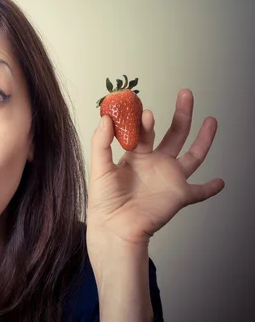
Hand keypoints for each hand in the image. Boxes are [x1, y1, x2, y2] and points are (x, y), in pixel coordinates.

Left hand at [86, 89, 224, 245]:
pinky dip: (211, 188)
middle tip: (185, 94)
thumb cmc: (103, 201)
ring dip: (203, 138)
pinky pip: (200, 192)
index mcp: (135, 157)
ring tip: (211, 120)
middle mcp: (155, 165)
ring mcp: (169, 179)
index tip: (144, 109)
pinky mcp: (179, 195)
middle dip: (181, 114)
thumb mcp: (99, 167)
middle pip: (173, 134)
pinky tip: (221, 182)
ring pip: (192, 155)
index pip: (144, 132)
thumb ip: (102, 142)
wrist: (114, 227)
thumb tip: (105, 117)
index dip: (145, 120)